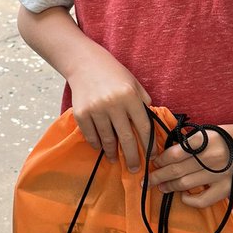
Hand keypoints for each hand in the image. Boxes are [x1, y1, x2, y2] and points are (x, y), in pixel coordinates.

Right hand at [68, 54, 152, 171]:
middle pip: (126, 138)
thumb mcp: (134, 83)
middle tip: (135, 169)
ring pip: (107, 139)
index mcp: (130, 96)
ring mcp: (96, 109)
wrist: (84, 62)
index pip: (143, 127)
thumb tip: (150, 124)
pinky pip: (90, 135)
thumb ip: (143, 102)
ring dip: (112, 153)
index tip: (152, 156)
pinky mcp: (81, 113)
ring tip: (116, 160)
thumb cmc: (112, 73)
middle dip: (132, 157)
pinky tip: (101, 148)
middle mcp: (113, 104)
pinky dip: (96, 144)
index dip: (149, 144)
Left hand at [148, 119, 232, 208]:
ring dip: (169, 187)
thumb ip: (190, 142)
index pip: (175, 153)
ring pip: (185, 185)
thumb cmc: (229, 137)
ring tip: (160, 187)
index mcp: (206, 140)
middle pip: (177, 170)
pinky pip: (203, 200)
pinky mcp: (227, 189)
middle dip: (158, 176)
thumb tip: (166, 153)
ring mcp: (220, 175)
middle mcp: (212, 158)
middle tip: (147, 180)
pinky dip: (189, 200)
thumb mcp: (208, 132)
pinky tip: (183, 196)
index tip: (153, 162)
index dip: (160, 160)